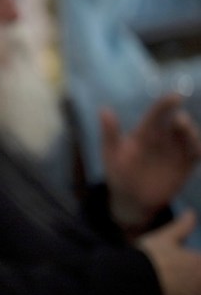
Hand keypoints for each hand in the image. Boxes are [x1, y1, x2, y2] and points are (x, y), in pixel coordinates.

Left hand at [102, 93, 200, 234]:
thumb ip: (110, 133)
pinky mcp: (186, 165)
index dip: (166, 104)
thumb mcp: (111, 153)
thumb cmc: (118, 171)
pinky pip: (196, 155)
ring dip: (191, 135)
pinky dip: (199, 150)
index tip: (175, 97)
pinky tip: (198, 150)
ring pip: (190, 138)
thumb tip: (103, 109)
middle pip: (178, 125)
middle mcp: (164, 137)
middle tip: (179, 120)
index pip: (158, 113)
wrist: (130, 197)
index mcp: (146, 131)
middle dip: (181, 122)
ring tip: (185, 135)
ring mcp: (176, 150)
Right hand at [138, 210, 200, 294]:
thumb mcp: (163, 238)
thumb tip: (191, 212)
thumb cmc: (148, 259)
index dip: (199, 265)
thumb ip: (182, 226)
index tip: (196, 265)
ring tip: (194, 294)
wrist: (131, 285)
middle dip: (199, 279)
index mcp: (200, 262)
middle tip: (192, 278)